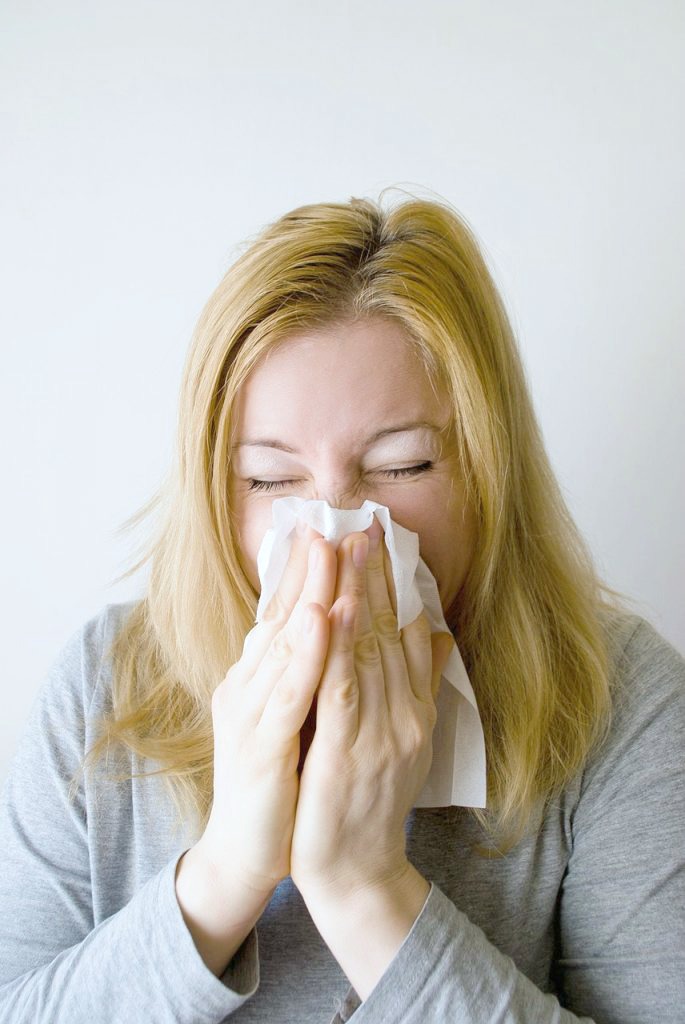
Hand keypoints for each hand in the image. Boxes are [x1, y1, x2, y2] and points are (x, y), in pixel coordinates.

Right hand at [194, 523, 336, 896]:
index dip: (309, 572)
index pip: (286, 614)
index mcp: (261, 679)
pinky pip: (286, 692)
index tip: (332, 528)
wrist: (248, 851)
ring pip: (283, 644)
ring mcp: (250, 714)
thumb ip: (323, 675)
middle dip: (313, 568)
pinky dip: (305, 652)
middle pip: (283, 617)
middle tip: (334, 521)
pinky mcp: (259, 745)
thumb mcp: (304, 720)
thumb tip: (346, 634)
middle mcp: (248, 686)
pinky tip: (321, 618)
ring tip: (330, 550)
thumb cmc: (282, 782)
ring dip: (309, 593)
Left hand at [290, 517, 453, 901]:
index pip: (406, 632)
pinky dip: (339, 649)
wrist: (360, 871)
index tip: (382, 538)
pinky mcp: (348, 754)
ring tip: (350, 545)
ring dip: (359, 594)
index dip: (393, 583)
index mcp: (415, 708)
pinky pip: (343, 692)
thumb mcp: (408, 739)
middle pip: (389, 631)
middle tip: (366, 522)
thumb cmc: (374, 801)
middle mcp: (406, 713)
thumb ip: (421, 686)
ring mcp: (381, 733)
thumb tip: (435, 633)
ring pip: (368, 651)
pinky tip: (332, 610)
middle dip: (376, 574)